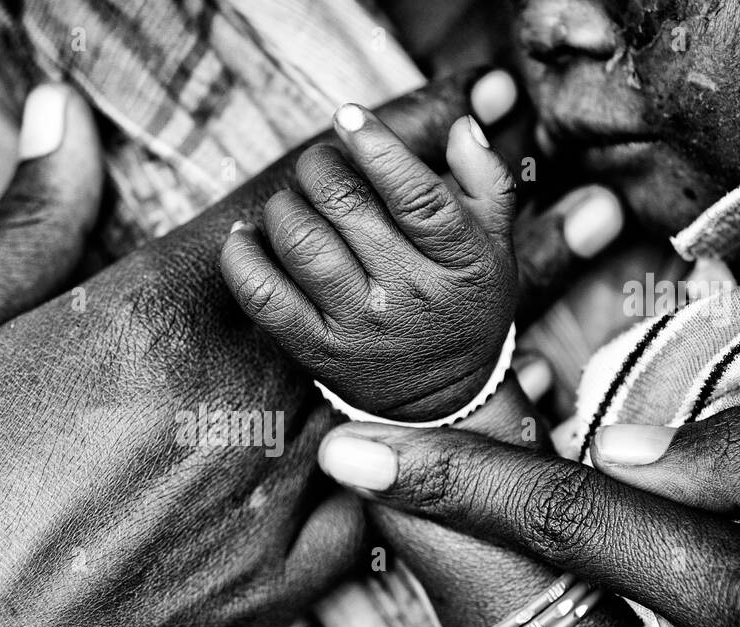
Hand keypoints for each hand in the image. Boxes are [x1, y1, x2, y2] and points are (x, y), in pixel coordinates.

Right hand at [0, 75, 479, 626]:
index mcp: (152, 323)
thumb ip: (30, 220)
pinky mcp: (277, 592)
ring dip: (456, 330)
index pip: (287, 204)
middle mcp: (232, 403)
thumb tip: (59, 108)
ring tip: (526, 285)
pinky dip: (406, 461)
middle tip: (501, 178)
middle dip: (434, 224)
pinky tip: (434, 433)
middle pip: (367, 288)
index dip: (368, 142)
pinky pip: (372, 510)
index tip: (438, 106)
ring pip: (393, 393)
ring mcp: (266, 502)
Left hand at [220, 104, 517, 422]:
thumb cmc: (465, 300)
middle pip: (346, 207)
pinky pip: (263, 296)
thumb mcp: (497, 244)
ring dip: (284, 205)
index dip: (376, 146)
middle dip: (320, 167)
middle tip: (318, 165)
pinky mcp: (318, 352)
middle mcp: (409, 293)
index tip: (349, 116)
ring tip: (291, 201)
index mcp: (460, 260)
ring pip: (301, 242)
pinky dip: (242, 257)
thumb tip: (459, 127)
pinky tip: (246, 236)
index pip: (416, 194)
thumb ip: (488, 181)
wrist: (446, 397)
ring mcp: (360, 325)